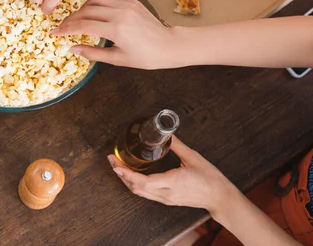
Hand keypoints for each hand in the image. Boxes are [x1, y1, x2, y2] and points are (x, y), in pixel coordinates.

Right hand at [52, 0, 180, 69]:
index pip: (83, 25)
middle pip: (86, 11)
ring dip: (82, 8)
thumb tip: (72, 49)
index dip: (66, 28)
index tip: (54, 32)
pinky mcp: (131, 1)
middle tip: (62, 27)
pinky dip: (96, 2)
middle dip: (71, 19)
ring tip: (76, 18)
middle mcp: (120, 13)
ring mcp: (126, 4)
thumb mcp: (117, 59)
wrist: (169, 45)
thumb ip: (92, 52)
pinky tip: (92, 10)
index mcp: (116, 30)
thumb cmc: (145, 57)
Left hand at [108, 136, 237, 217]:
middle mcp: (166, 193)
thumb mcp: (193, 157)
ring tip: (117, 166)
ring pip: (139, 193)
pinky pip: (146, 194)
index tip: (116, 164)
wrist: (220, 198)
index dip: (127, 174)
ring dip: (126, 180)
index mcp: (172, 182)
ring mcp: (166, 198)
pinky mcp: (167, 200)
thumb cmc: (210, 178)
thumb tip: (166, 133)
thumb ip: (177, 145)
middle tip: (112, 160)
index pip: (144, 182)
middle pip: (136, 188)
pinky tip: (131, 175)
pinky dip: (135, 184)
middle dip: (121, 174)